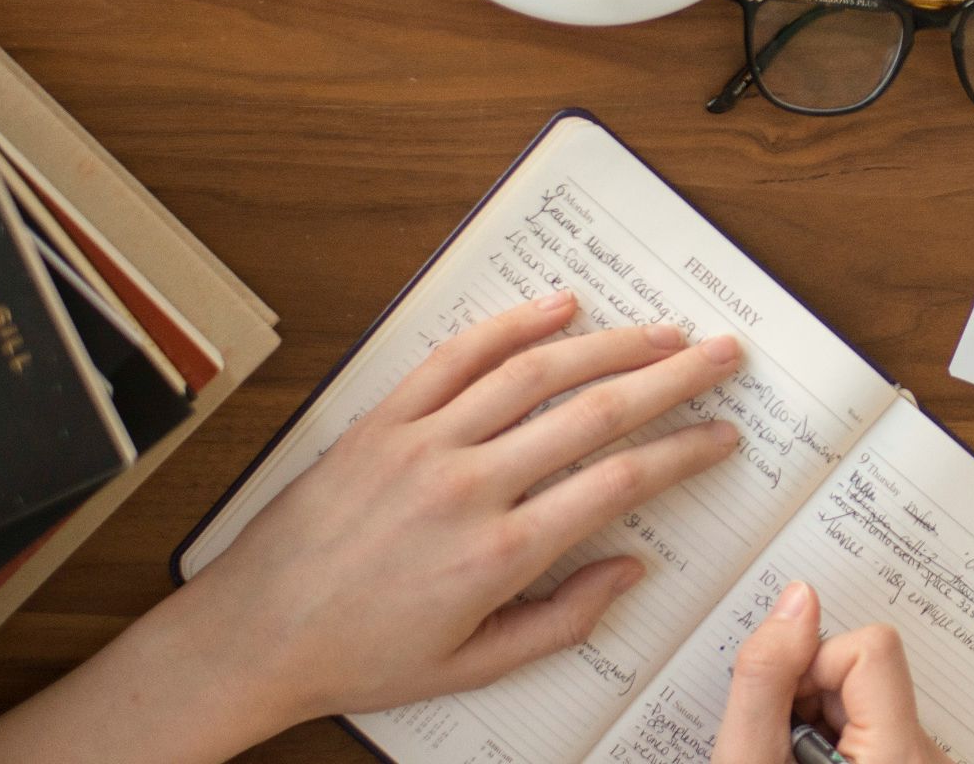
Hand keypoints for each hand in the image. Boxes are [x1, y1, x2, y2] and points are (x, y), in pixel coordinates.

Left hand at [163, 292, 742, 724]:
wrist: (252, 635)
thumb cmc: (361, 655)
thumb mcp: (475, 666)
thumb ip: (563, 619)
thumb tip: (630, 570)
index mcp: (499, 555)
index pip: (620, 482)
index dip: (683, 452)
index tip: (721, 436)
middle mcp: (467, 486)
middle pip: (594, 412)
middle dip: (672, 378)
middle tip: (721, 355)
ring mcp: (422, 443)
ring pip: (535, 373)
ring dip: (610, 344)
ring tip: (662, 331)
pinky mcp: (382, 420)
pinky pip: (455, 357)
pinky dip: (511, 325)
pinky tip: (559, 307)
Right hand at [712, 582, 953, 763]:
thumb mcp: (748, 758)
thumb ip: (766, 677)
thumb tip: (798, 599)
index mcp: (899, 754)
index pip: (872, 646)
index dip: (813, 667)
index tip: (788, 712)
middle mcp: (927, 756)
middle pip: (866, 668)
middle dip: (812, 697)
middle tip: (786, 752)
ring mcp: (922, 761)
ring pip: (867, 694)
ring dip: (820, 720)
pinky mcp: (912, 763)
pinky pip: (875, 719)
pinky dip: (837, 738)